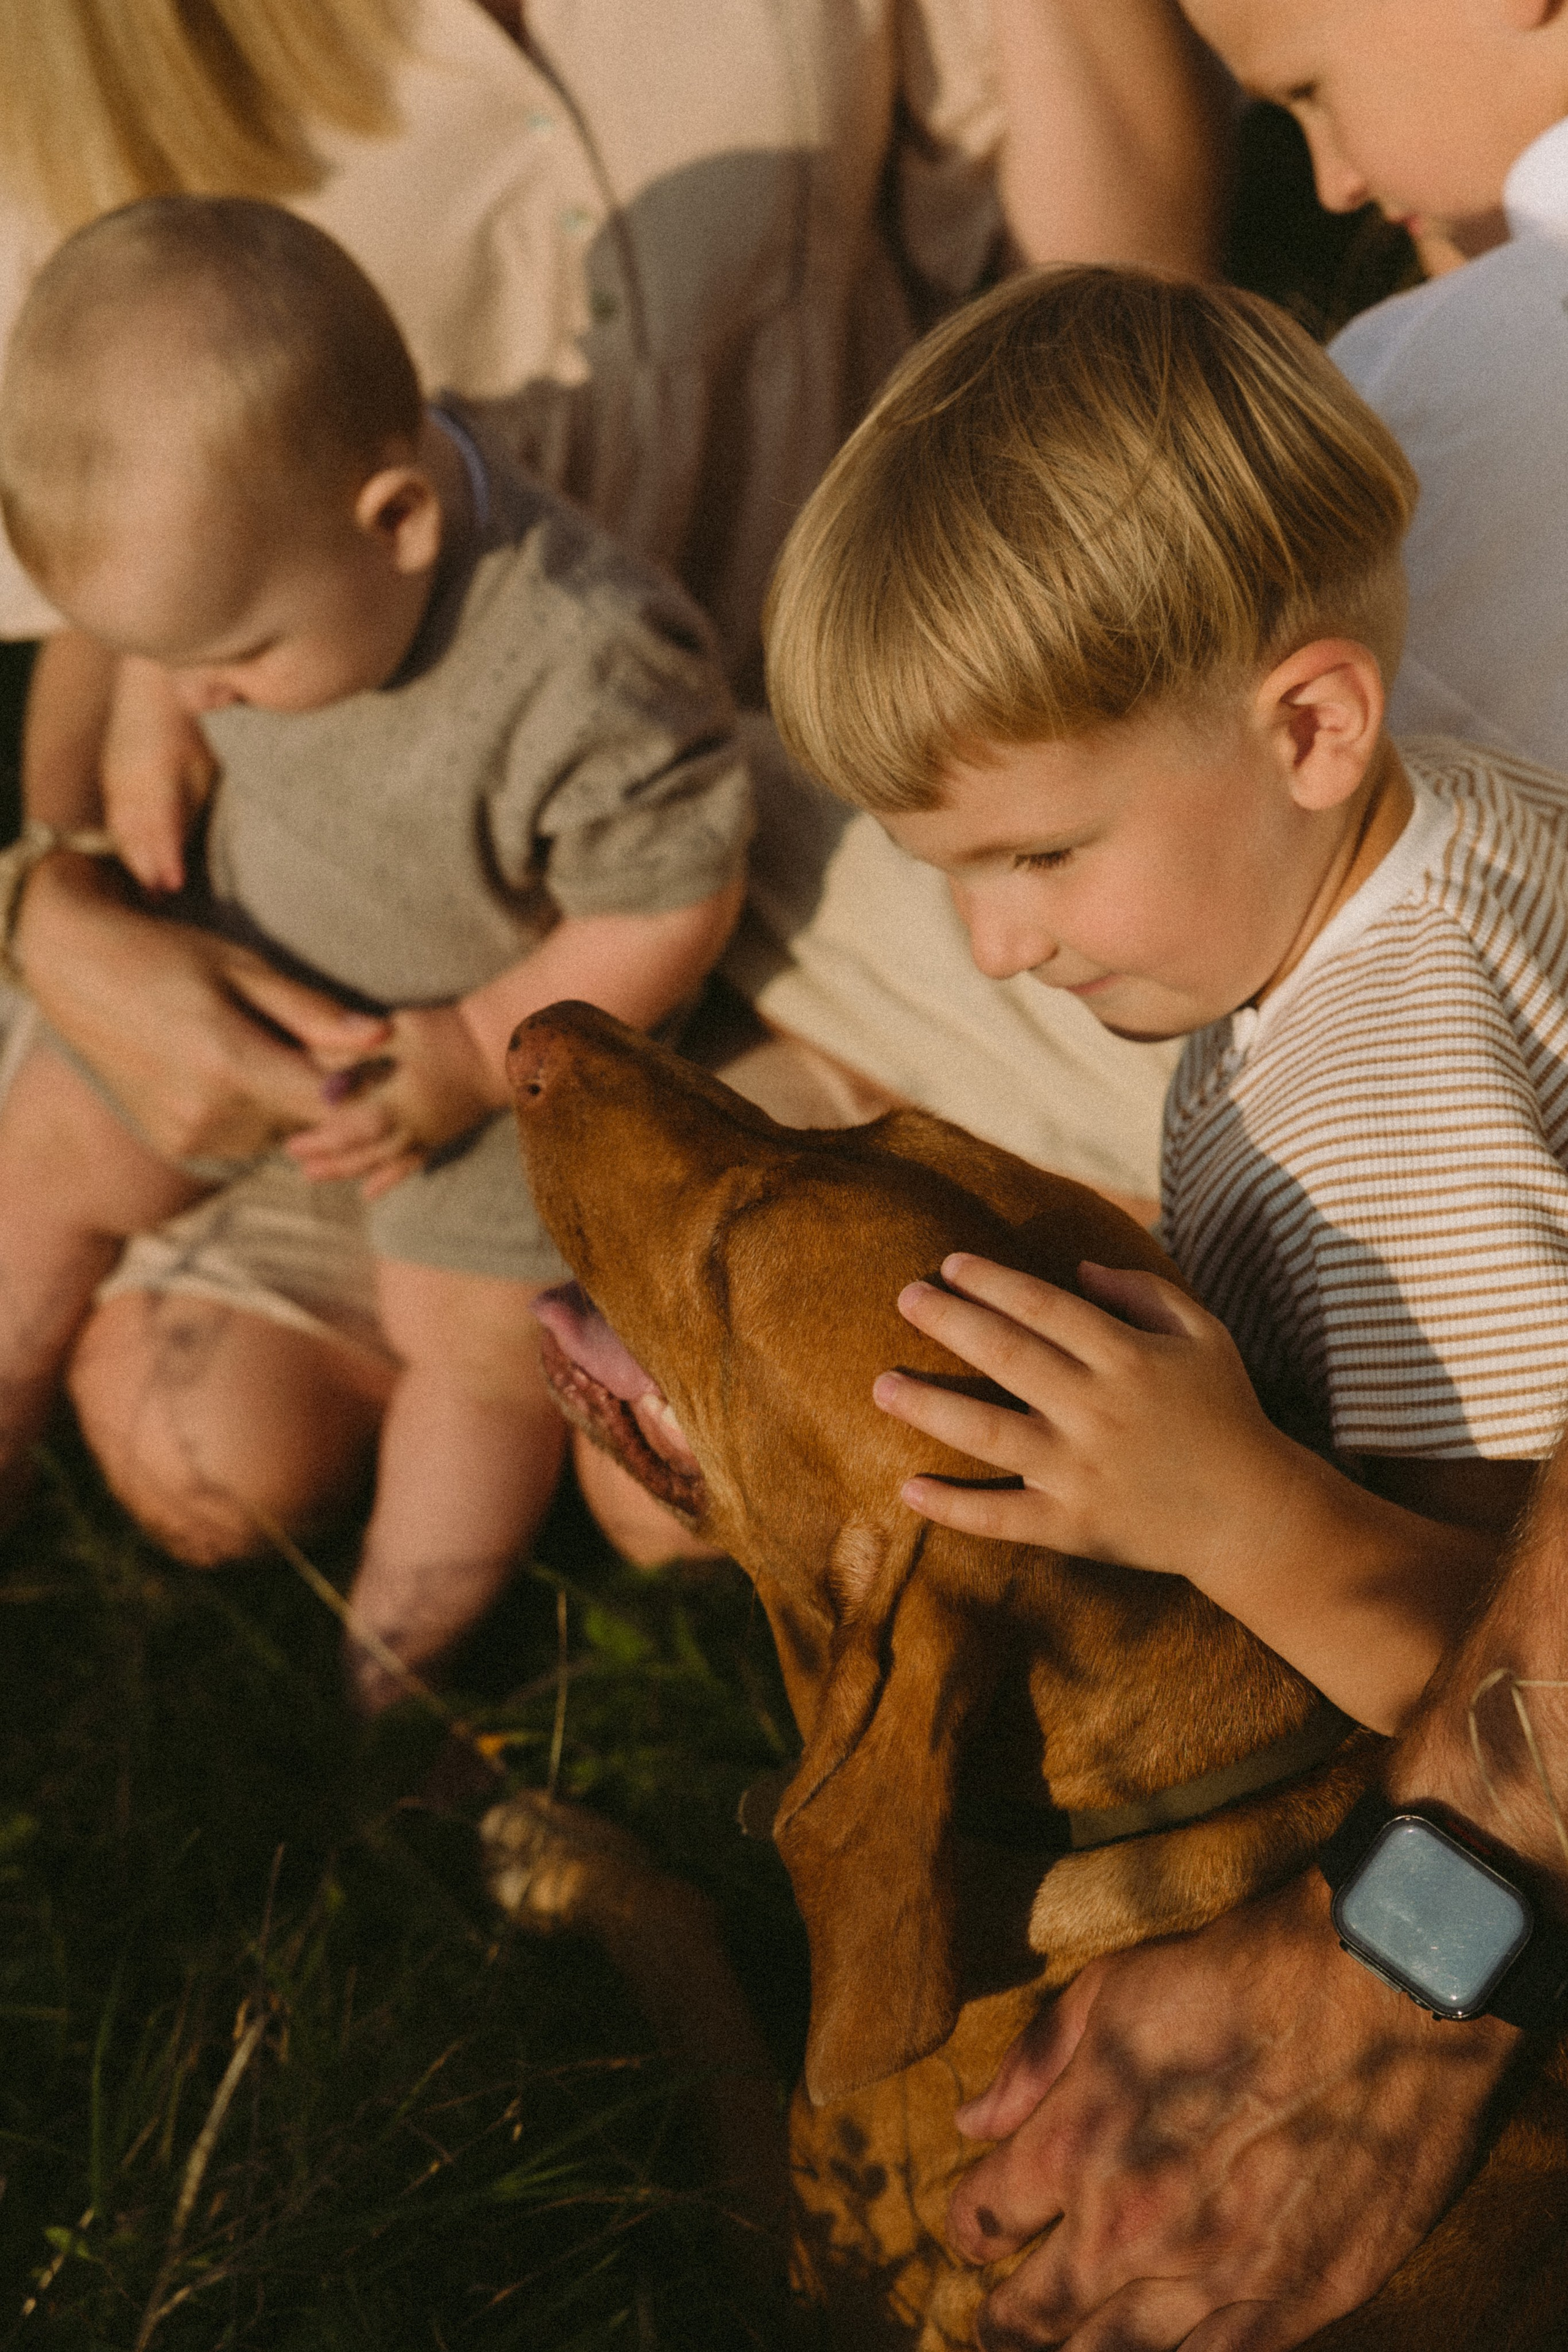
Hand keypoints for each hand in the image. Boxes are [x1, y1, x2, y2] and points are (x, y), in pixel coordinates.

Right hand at [14, 855, 389, 1161]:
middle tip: (325, 1043)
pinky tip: (240, 1069)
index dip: (366, 1086)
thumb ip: (312, 1012)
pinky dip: (258, 1112)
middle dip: (329, 1090)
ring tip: (271, 1047)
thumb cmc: (169, 956)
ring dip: (291, 1102)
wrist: (79, 975)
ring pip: (280, 1133)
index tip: (377, 1058)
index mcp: (229, 1063)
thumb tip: (382, 1037)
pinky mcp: (177, 1144)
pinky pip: (246, 1140)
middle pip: (308, 1121)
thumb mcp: (243, 968)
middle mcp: (208, 1113)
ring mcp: (189, 1135)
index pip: (331, 1104)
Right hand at [100, 657, 218, 891]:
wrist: (152, 690)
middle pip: (135, 835)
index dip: (166, 858)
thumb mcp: (203, 768)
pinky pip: (116, 819)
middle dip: (149, 869)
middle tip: (164, 898)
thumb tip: (185, 847)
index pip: (159, 826)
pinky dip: (127, 844)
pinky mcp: (110, 780)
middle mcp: (129, 780)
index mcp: (156, 775)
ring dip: (136, 862)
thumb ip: (191, 806)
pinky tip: (140, 865)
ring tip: (153, 892)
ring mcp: (115, 780)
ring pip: (122, 831)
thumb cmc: (191, 732)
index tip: (176, 885)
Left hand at [286, 1003, 502, 1196]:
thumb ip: (358, 1049)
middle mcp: (411, 1128)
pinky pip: (410, 1166)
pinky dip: (387, 1181)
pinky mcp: (441, 1137)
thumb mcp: (400, 1029)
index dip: (320, 1141)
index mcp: (399, 1103)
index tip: (290, 1145)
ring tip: (315, 1176)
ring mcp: (427, 1136)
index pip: (351, 1130)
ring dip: (347, 1172)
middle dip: (328, 1161)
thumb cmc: (450, 1032)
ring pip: (381, 1165)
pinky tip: (367, 1193)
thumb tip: (315, 1062)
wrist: (502, 1049)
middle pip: (362, 1154)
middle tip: (297, 1165)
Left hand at [872, 1255, 1299, 1582]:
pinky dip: (952, 1507)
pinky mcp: (1072, 1527)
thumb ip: (1144, 1292)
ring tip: (881, 1385)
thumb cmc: (1224, 1413)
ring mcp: (1080, 1471)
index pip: (1042, 1306)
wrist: (1253, 1514)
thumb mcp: (1203, 1335)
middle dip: (948, 1321)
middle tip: (904, 1298)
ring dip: (928, 1406)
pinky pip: (1000, 1517)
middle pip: (1005, 1355)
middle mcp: (1097, 1409)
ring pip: (987, 1433)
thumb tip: (1078, 1269)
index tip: (948, 1265)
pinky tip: (908, 1487)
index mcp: (1127, 1357)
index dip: (991, 1281)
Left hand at [948, 1871, 1517, 2349]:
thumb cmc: (1243, 1977)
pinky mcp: (1297, 2302)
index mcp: (1077, 2146)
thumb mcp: (1112, 1988)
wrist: (1383, 1995)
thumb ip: (1033, 2063)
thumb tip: (971, 2124)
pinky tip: (1156, 2349)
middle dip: (1006, 2323)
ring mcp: (1217, 2278)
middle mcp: (1132, 2230)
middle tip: (998, 2325)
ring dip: (1077, 2351)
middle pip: (1035, 2318)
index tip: (976, 2231)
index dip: (972, 2228)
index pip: (985, 2219)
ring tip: (1064, 2346)